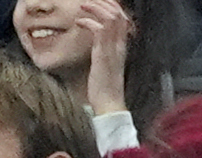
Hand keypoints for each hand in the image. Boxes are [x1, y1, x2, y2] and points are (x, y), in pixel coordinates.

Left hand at [77, 0, 131, 115]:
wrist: (109, 102)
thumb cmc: (104, 88)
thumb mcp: (105, 66)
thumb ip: (103, 53)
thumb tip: (96, 46)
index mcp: (121, 46)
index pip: (122, 19)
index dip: (112, 7)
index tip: (100, 3)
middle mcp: (120, 44)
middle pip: (118, 14)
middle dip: (105, 3)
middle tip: (89, 1)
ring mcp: (113, 48)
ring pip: (111, 18)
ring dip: (96, 8)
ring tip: (83, 5)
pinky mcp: (103, 54)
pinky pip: (99, 31)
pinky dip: (88, 23)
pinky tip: (79, 22)